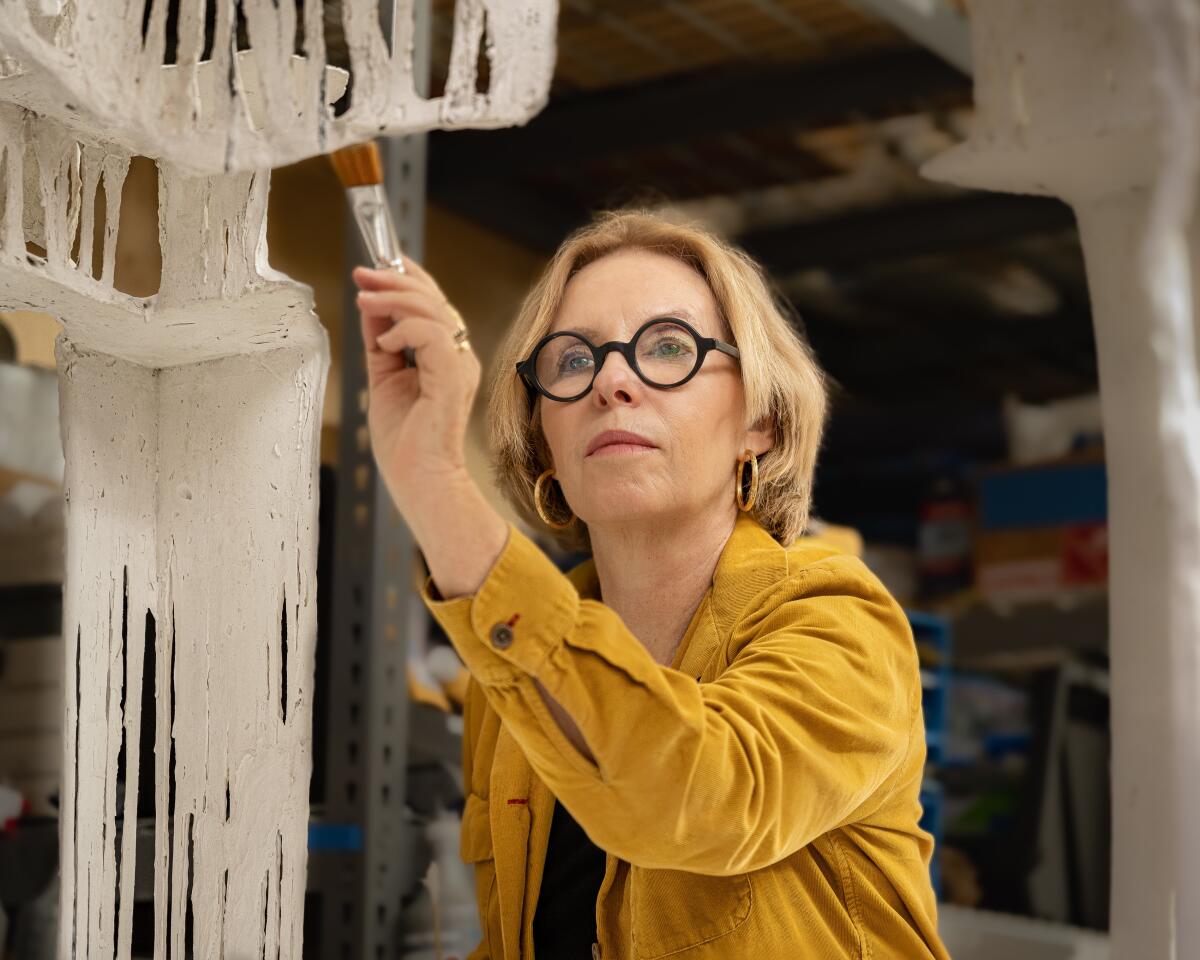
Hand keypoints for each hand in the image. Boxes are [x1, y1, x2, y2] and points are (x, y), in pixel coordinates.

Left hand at [352, 257, 481, 509]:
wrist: (418, 479)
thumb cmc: (404, 442)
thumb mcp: (383, 378)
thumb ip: (380, 341)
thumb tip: (370, 304)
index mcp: (446, 355)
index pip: (432, 302)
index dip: (406, 277)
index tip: (372, 267)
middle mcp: (459, 355)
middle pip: (434, 298)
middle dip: (395, 279)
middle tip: (363, 275)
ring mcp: (460, 365)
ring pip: (434, 310)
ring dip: (394, 299)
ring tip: (365, 301)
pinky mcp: (453, 378)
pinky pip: (433, 335)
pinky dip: (404, 330)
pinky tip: (385, 343)